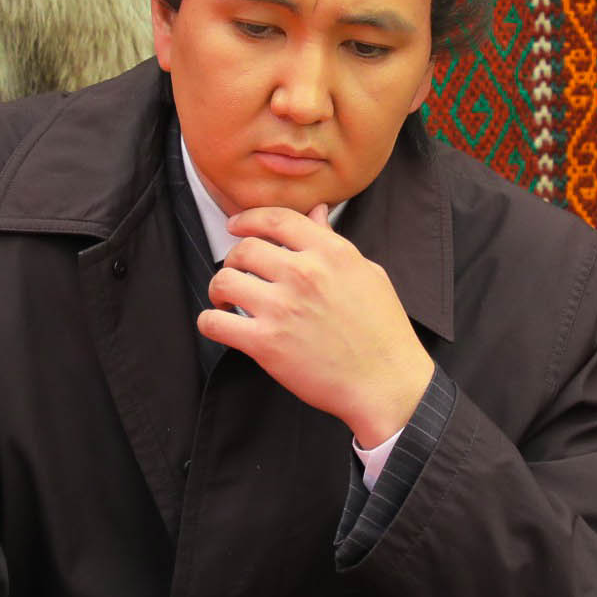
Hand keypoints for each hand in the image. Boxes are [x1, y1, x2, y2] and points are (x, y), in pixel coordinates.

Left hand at [198, 206, 432, 446]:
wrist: (386, 383)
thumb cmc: (383, 333)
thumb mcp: (368, 274)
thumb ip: (334, 243)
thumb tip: (316, 213)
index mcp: (330, 253)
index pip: (276, 219)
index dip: (248, 219)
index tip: (236, 226)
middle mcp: (304, 274)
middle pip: (244, 249)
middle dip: (233, 259)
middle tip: (238, 273)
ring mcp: (282, 308)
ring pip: (224, 281)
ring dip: (219, 290)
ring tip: (227, 301)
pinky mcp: (266, 343)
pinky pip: (215, 323)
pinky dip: (210, 322)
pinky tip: (221, 324)